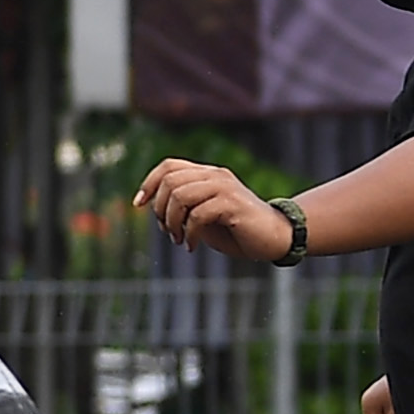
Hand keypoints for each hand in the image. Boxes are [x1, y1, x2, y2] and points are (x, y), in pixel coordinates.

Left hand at [134, 158, 290, 261]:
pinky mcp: (232, 203)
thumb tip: (154, 211)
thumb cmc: (237, 230)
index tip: (138, 205)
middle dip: (160, 210)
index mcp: (207, 174)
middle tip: (168, 232)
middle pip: (170, 181)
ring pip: (180, 196)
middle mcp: (215, 175)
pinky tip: (192, 246)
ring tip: (179, 240)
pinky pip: (197, 214)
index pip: (168, 166)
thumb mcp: (204, 218)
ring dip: (172, 223)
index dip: (149, 183)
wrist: (275, 238)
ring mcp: (225, 187)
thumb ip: (184, 209)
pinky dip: (189, 234)